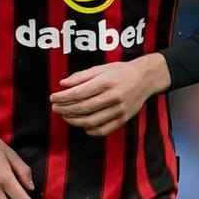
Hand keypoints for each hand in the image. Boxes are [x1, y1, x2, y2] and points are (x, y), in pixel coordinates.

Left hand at [50, 54, 170, 136]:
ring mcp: (119, 110)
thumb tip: (62, 84)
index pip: (79, 93)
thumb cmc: (120, 72)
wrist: (145, 78)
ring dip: (74, 121)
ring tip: (66, 116)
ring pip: (91, 121)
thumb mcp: (101, 68)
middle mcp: (113, 97)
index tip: (53, 98)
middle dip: (65, 109)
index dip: (63, 97)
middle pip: (82, 108)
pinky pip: (103, 130)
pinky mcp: (123, 119)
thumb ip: (81, 76)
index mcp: (106, 82)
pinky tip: (82, 124)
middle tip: (55, 108)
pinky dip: (89, 130)